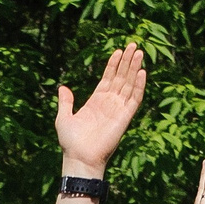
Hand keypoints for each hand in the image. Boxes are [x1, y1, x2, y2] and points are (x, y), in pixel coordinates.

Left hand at [55, 42, 146, 176]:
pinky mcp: (125, 117)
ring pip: (129, 85)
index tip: (118, 51)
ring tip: (139, 53)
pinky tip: (141, 72)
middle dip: (127, 62)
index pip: (108, 79)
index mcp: (96, 102)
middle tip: (133, 45)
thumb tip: (62, 87)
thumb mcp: (63, 118)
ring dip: (134, 69)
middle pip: (121, 78)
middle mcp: (109, 104)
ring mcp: (118, 110)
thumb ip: (65, 102)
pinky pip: (134, 99)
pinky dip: (139, 86)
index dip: (113, 65)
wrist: (80, 158)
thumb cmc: (71, 142)